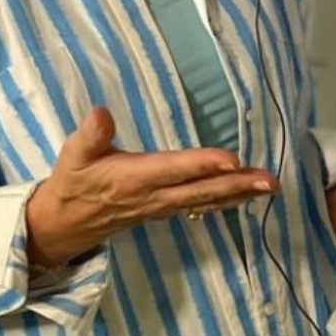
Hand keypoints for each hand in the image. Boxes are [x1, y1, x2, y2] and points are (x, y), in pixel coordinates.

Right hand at [26, 108, 277, 267]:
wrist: (65, 223)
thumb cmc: (73, 182)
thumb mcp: (73, 155)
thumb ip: (90, 135)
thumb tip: (101, 112)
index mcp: (134, 177)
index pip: (174, 169)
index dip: (203, 164)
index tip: (232, 160)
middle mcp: (154, 195)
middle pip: (202, 190)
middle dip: (237, 185)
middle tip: (270, 180)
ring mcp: (163, 206)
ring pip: (206, 200)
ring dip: (239, 194)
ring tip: (269, 186)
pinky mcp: (165, 209)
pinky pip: (201, 206)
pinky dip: (225, 201)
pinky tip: (246, 196)